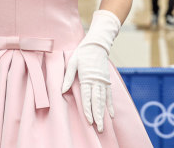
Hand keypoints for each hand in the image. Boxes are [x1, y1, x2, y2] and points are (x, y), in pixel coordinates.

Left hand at [62, 10, 120, 132]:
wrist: (97, 44)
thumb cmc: (82, 53)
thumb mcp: (72, 63)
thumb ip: (68, 77)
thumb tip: (62, 90)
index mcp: (87, 78)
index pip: (87, 97)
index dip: (88, 110)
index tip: (89, 120)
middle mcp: (96, 81)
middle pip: (97, 102)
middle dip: (98, 116)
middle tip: (99, 128)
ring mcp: (103, 81)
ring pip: (104, 100)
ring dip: (104, 113)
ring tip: (103, 124)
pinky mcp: (107, 80)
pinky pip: (109, 95)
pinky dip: (110, 105)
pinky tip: (111, 114)